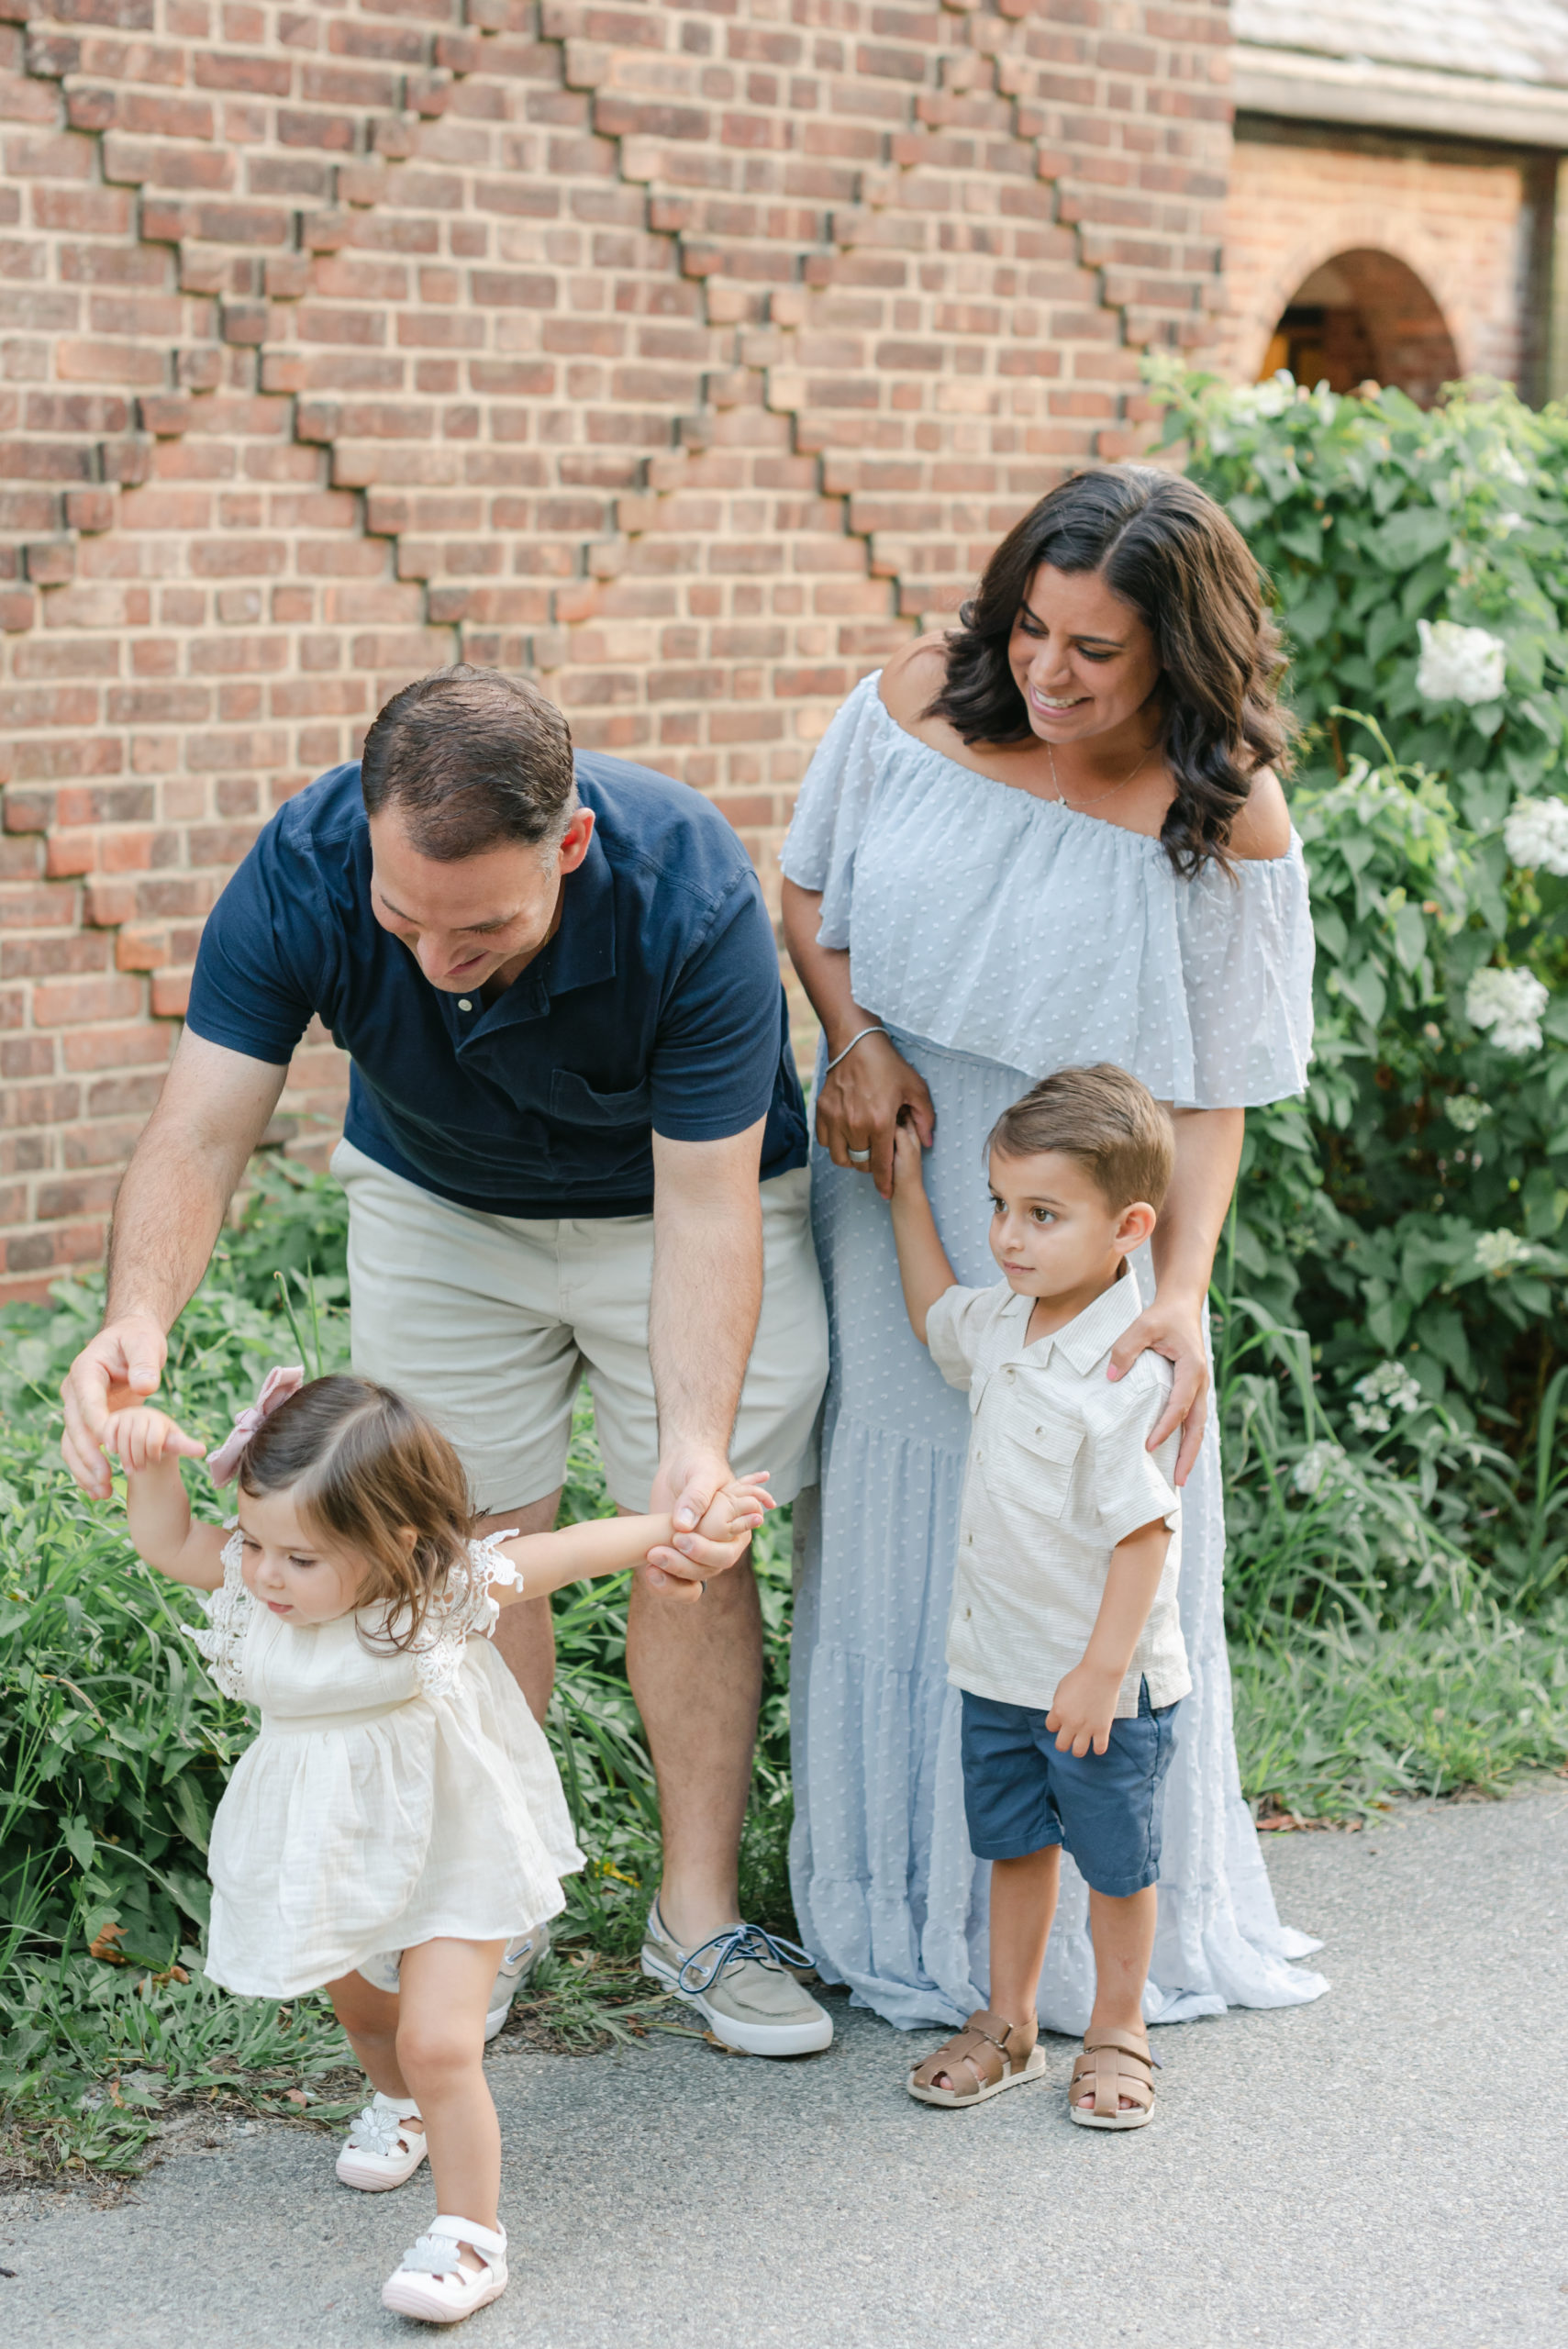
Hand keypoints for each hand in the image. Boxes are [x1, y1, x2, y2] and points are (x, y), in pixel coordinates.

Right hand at [61, 1313, 169, 1499]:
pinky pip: (80, 1448)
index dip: (97, 1424)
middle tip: (105, 1478)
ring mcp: (77, 1407)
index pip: (87, 1401)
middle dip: (88, 1454)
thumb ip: (145, 1363)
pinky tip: (98, 1490)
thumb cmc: (138, 1339)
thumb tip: (145, 1387)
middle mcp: (75, 1390)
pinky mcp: (86, 1421)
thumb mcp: (146, 1343)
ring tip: (102, 1492)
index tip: (111, 1445)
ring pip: (72, 1442)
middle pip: (74, 1427)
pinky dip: (86, 1469)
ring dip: (84, 1468)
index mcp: (86, 1370)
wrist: (130, 1340)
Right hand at [100, 1405, 206, 1475]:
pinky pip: (107, 1432)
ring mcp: (125, 1416)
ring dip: (125, 1457)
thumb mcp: (174, 1441)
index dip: (153, 1453)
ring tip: (130, 1469)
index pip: (154, 1439)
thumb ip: (185, 1445)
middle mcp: (141, 1413)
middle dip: (139, 1458)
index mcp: (158, 1419)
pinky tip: (114, 1453)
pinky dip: (110, 1444)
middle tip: (140, 1470)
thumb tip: (202, 1450)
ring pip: (121, 1438)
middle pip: (137, 1439)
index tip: (156, 1459)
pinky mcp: (111, 1420)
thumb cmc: (163, 1438)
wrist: (145, 1431)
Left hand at [644, 1473, 774, 1600]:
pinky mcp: (682, 1558)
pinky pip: (679, 1584)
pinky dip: (666, 1584)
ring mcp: (702, 1554)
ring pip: (693, 1580)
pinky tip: (650, 1572)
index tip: (680, 1538)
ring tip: (650, 1558)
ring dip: (672, 1575)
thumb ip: (697, 1496)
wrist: (679, 1468)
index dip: (705, 1551)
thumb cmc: (698, 1465)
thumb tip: (683, 1525)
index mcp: (738, 1528)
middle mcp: (723, 1546)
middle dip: (684, 1564)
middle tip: (657, 1551)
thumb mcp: (701, 1474)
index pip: (727, 1553)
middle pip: (710, 1569)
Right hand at [815, 1030, 934, 1200]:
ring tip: (861, 1150)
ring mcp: (836, 1119)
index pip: (882, 1164)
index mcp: (879, 1122)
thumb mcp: (915, 1088)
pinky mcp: (822, 1112)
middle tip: (878, 1158)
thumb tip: (926, 1142)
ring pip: (840, 1157)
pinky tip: (846, 1137)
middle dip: (871, 1166)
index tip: (886, 1192)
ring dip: (852, 1159)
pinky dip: (836, 1145)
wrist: (855, 1043)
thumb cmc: (888, 1065)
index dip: (884, 1182)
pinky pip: (826, 1142)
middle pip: (860, 1163)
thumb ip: (924, 1118)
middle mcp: (855, 1124)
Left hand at [1045, 1661, 1120, 1758]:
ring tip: (1082, 1740)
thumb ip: (1058, 1705)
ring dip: (1078, 1748)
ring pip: (1078, 1752)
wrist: (1101, 1672)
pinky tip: (1097, 1739)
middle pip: (1061, 1746)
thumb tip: (1059, 1719)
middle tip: (1071, 1734)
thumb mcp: (1062, 1688)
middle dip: (1064, 1742)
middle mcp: (1071, 1722)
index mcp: (1058, 1711)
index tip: (1064, 1717)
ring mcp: (1087, 1727)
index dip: (1056, 1723)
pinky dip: (1098, 1748)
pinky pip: (1099, 1749)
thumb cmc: (1081, 1677)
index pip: (1050, 1727)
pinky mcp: (1103, 1728)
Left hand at [1106, 1289, 1208, 1485]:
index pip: (1178, 1405)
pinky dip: (1186, 1437)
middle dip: (1188, 1454)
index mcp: (1191, 1368)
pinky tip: (1175, 1452)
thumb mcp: (1142, 1325)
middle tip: (1178, 1481)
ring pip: (1197, 1425)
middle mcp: (1200, 1381)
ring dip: (1189, 1450)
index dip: (1165, 1427)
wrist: (1182, 1304)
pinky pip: (1191, 1417)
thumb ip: (1126, 1349)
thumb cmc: (1163, 1315)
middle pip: (1197, 1425)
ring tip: (1179, 1477)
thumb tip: (1111, 1377)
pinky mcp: (1192, 1388)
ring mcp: (1199, 1386)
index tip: (1149, 1446)